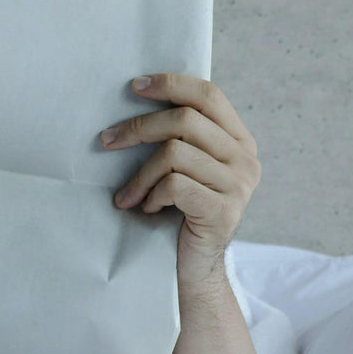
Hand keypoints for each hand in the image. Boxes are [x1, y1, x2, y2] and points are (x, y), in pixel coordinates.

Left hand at [100, 73, 260, 287]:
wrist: (195, 269)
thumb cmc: (182, 213)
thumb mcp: (190, 167)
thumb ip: (185, 136)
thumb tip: (140, 92)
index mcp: (240, 140)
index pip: (209, 95)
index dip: (171, 84)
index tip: (134, 87)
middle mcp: (245, 159)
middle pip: (186, 120)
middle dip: (138, 128)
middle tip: (107, 141)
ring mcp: (238, 186)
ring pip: (175, 153)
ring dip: (140, 174)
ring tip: (128, 194)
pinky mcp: (223, 211)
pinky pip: (175, 184)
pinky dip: (152, 195)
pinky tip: (148, 209)